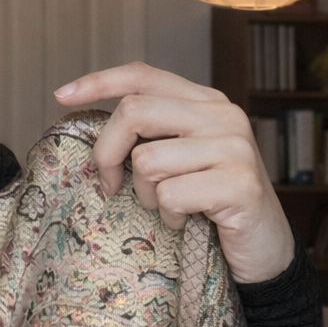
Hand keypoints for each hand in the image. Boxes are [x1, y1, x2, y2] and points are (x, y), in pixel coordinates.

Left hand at [54, 62, 294, 284]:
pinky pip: (172, 195)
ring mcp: (234, 149)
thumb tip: (91, 122)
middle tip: (112, 185)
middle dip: (108, 153)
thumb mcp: (181, 157)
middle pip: (135, 112)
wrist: (265, 251)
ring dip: (147, 195)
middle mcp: (223, 115)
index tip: (61, 95)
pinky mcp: (240, 185)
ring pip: (149, 160)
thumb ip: (152, 132)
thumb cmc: (212, 203)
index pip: (143, 75)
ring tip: (169, 207)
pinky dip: (170, 217)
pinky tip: (188, 222)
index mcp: (205, 101)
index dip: (99, 81)